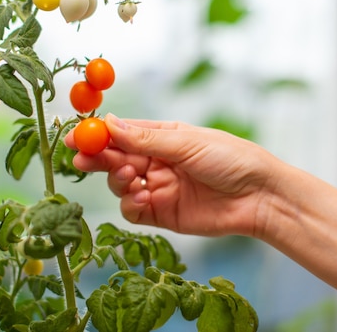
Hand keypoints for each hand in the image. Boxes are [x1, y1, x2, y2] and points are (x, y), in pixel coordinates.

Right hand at [64, 114, 278, 236]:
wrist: (259, 196)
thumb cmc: (231, 159)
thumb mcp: (186, 143)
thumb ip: (145, 140)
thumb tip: (108, 123)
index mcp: (162, 138)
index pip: (121, 134)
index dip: (97, 135)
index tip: (76, 137)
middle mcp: (155, 162)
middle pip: (114, 159)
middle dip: (98, 158)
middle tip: (83, 160)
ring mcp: (157, 188)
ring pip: (119, 184)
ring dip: (117, 180)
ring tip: (132, 177)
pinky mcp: (162, 214)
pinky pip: (132, 210)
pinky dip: (130, 204)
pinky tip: (143, 197)